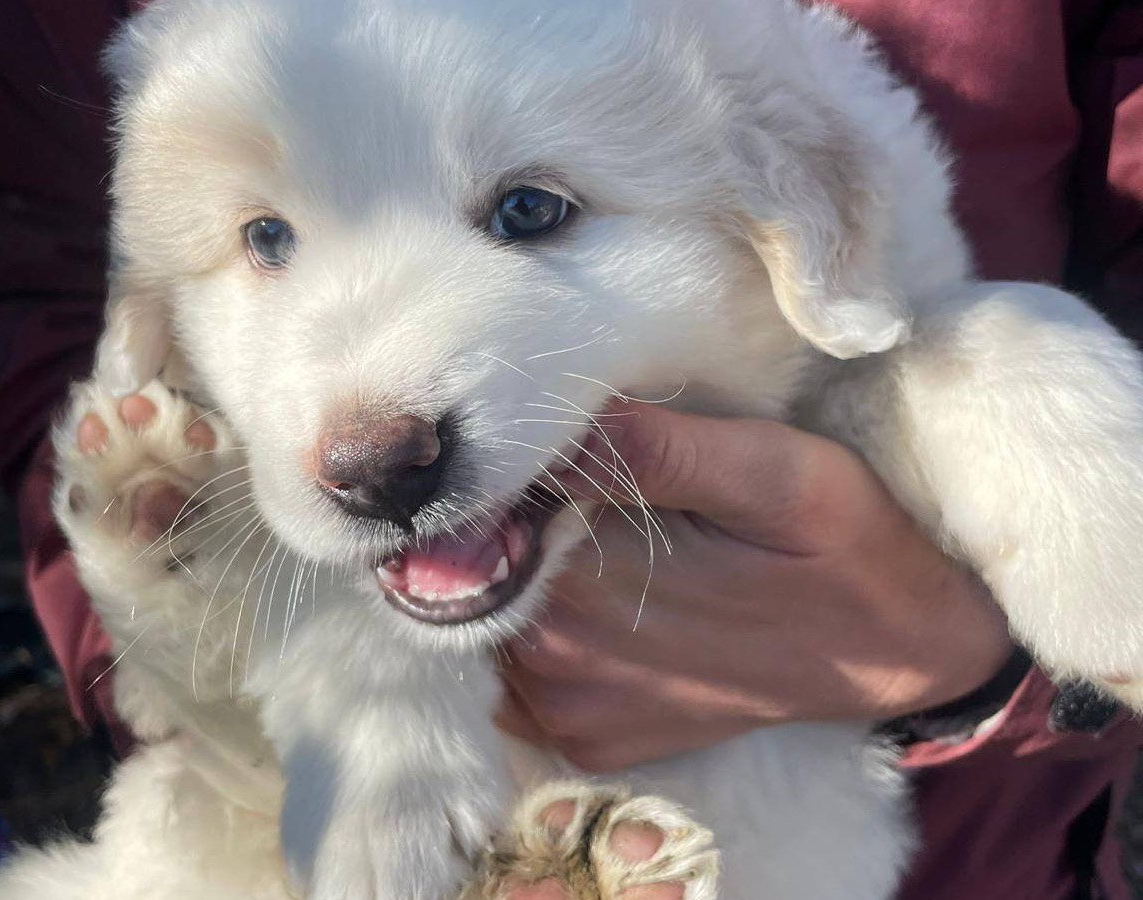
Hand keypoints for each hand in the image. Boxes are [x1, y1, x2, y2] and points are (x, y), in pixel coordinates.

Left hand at [497, 402, 1011, 771]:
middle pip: (469, 563)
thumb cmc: (838, 548)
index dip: (496, 463)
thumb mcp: (775, 473)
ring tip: (588, 531)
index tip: (534, 429)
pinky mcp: (580, 735)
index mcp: (587, 586)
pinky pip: (509, 672)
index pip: (479, 508)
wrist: (891, 650)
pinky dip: (528, 625)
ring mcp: (563, 710)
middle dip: (499, 512)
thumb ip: (660, 450)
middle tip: (569, 472)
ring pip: (482, 614)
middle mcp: (558, 660)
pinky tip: (593, 592)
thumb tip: (559, 423)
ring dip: (512, 568)